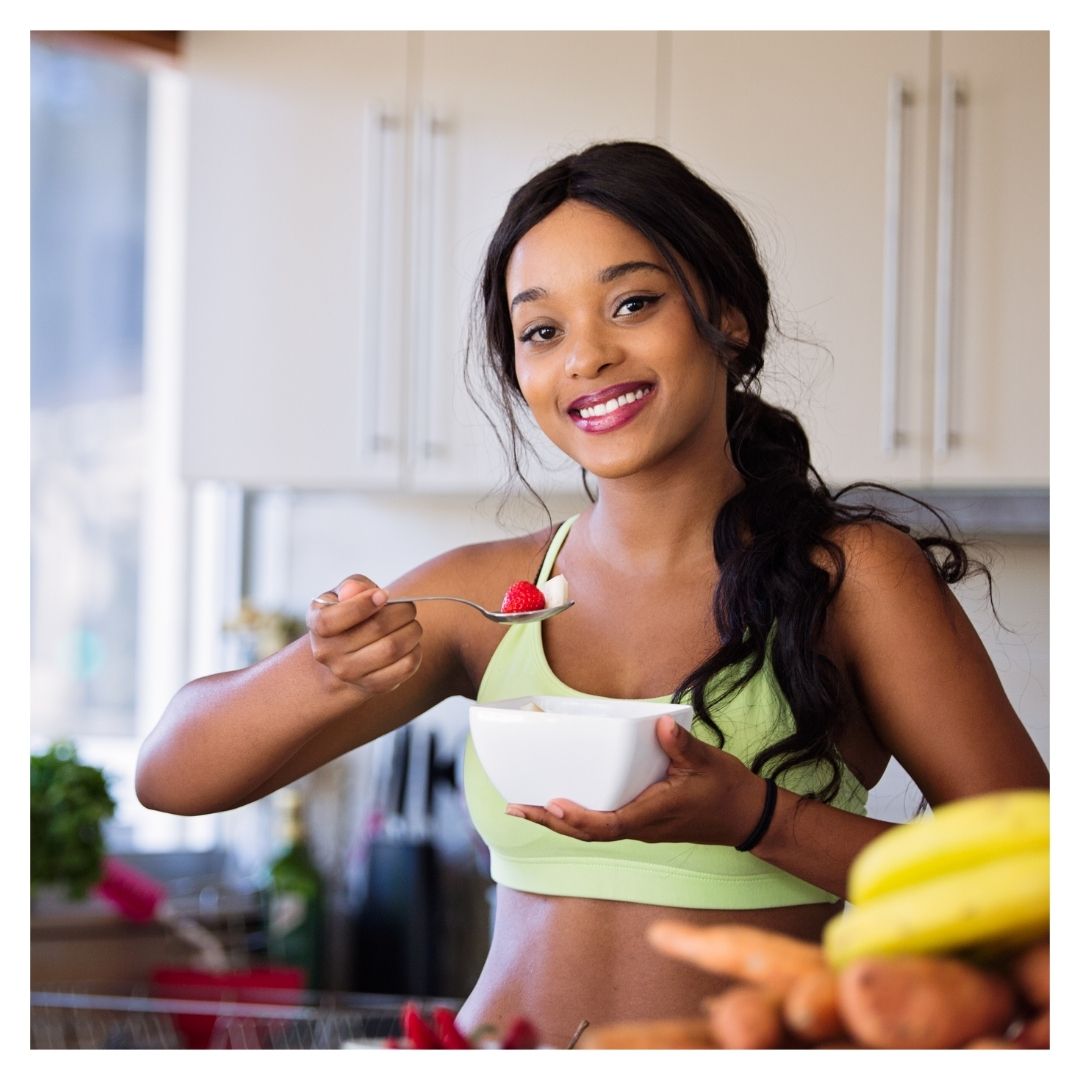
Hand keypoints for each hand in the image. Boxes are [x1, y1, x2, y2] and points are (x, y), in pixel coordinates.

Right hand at [306, 575, 421, 694]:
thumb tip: (357, 590)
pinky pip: (405, 667)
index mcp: (317, 624)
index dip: (362, 604)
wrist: (344, 658)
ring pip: (393, 648)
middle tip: (408, 607)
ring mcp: (349, 673)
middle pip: (376, 628)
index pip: (332, 620)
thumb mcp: (343, 595)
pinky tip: (411, 643)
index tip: (383, 595)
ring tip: (412, 624)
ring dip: (412, 631)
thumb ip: (352, 586)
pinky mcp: (373, 686)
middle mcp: (328, 653)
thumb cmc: (348, 616)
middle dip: (401, 611)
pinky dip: (415, 651)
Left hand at [505, 715, 767, 846]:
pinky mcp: (640, 821)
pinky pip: (601, 823)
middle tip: (515, 807)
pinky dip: (575, 817)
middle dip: (549, 822)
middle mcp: (640, 826)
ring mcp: (639, 826)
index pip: (607, 825)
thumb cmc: (725, 789)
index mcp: (652, 815)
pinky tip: (559, 804)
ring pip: (590, 831)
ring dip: (557, 822)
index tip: (552, 805)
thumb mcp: (707, 762)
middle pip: (586, 833)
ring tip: (524, 807)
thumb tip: (659, 725)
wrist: (746, 816)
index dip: (577, 818)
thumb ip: (681, 745)